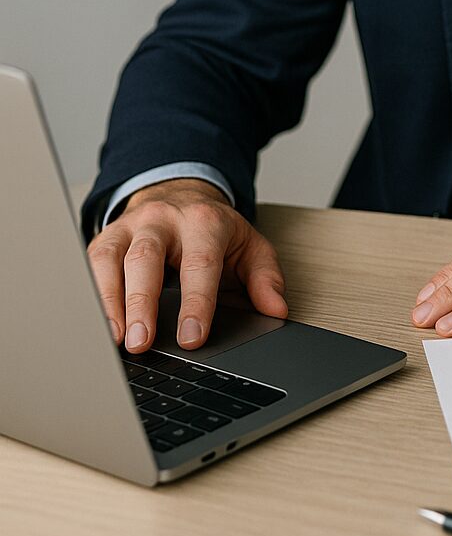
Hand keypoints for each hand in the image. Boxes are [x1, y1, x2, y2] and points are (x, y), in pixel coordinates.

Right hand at [86, 178, 287, 353]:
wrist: (181, 192)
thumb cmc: (214, 229)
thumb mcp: (250, 245)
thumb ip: (265, 277)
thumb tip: (276, 310)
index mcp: (204, 221)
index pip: (200, 262)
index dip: (197, 301)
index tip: (193, 337)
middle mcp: (163, 219)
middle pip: (147, 257)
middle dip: (143, 302)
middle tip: (142, 343)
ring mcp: (130, 226)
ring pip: (111, 258)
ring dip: (109, 301)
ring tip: (115, 340)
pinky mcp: (106, 237)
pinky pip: (91, 263)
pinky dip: (91, 295)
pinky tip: (96, 325)